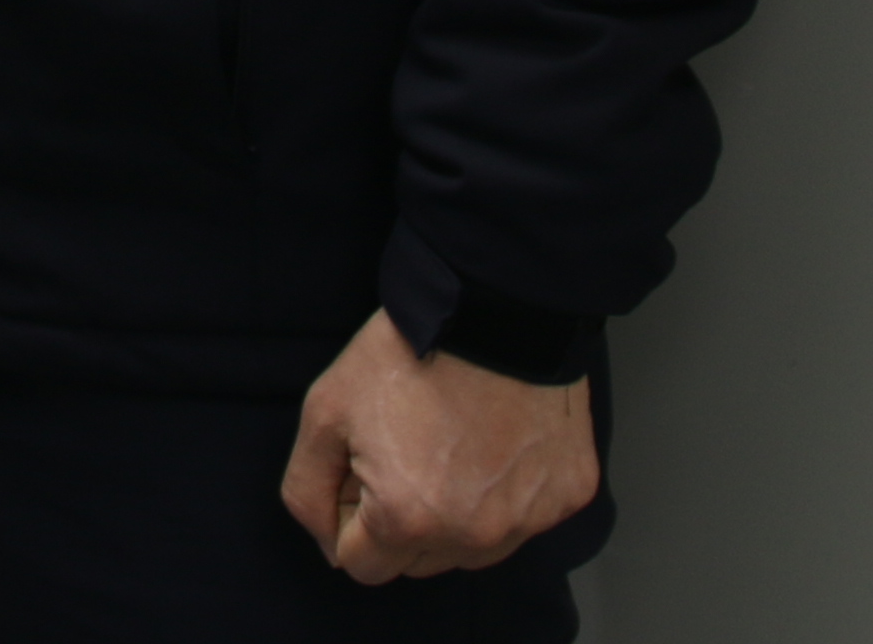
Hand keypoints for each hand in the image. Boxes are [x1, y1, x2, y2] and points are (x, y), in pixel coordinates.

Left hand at [278, 307, 597, 583]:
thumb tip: (329, 546)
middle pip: (415, 563)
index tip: (360, 469)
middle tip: (403, 452)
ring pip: (470, 551)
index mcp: (408, 519)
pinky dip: (503, 494)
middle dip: (398, 522)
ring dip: (452, 516)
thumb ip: (307, 491)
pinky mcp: (565, 497)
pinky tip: (494, 442)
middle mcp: (473, 535)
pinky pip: (521, 520)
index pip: (362, 566)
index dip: (349, 516)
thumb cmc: (408, 353)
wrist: (496, 306)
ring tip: (448, 444)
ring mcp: (527, 519)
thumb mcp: (325, 411)